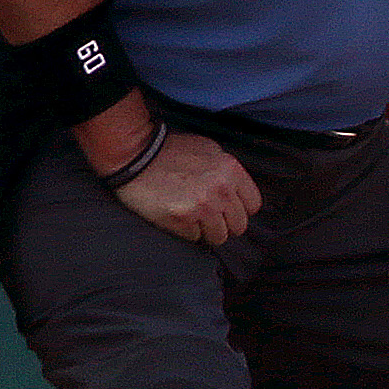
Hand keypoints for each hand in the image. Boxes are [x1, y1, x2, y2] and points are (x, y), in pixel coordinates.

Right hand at [109, 130, 260, 247]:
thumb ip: (227, 172)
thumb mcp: (209, 150)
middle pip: (239, 225)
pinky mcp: (181, 218)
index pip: (253, 205)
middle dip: (225, 223)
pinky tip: (178, 217)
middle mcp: (221, 190)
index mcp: (231, 170)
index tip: (229, 209)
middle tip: (210, 217)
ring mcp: (202, 206)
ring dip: (207, 231)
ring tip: (194, 219)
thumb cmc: (171, 151)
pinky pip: (194, 237)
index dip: (241, 209)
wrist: (135, 154)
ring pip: (219, 236)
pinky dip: (187, 231)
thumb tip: (238, 193)